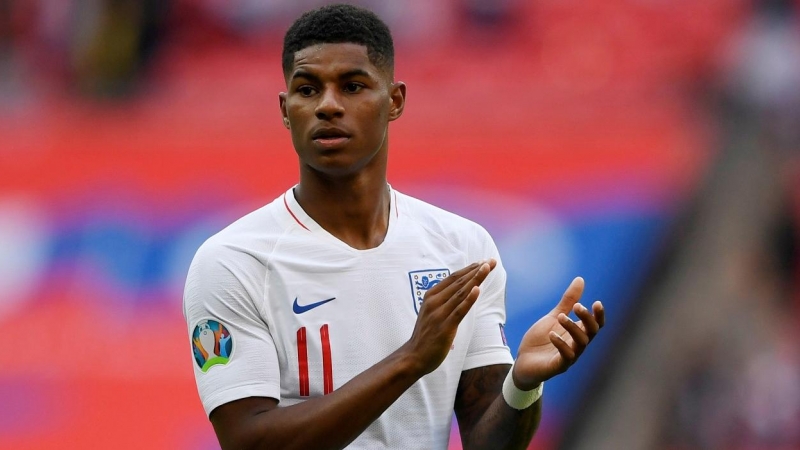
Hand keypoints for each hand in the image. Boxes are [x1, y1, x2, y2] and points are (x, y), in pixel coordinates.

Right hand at [403, 260, 496, 375]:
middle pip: (459, 282)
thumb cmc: (425, 335)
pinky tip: (477, 289)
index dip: (469, 269)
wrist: (414, 356)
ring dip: (475, 279)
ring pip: (460, 292)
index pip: (453, 278)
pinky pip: (459, 310)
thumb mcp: (432, 312)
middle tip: (491, 261)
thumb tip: (459, 292)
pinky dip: (469, 299)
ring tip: (487, 268)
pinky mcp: (445, 326)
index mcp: (431, 296)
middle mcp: (434, 302)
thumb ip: (443, 301)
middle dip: (476, 270)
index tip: (482, 262)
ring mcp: (439, 313)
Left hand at [511, 277, 604, 389]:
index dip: (599, 315)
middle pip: (592, 332)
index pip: (596, 325)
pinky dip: (561, 344)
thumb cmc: (541, 340)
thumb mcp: (553, 317)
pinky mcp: (559, 366)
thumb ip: (567, 302)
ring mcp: (570, 357)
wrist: (523, 362)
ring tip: (560, 316)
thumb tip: (580, 279)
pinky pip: (566, 357)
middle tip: (577, 306)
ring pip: (581, 343)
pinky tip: (552, 334)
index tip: (597, 302)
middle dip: (587, 318)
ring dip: (573, 328)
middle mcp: (577, 345)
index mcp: (577, 333)